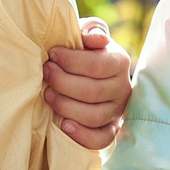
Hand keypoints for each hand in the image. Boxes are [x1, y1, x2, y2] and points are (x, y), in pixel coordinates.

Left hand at [44, 17, 132, 150]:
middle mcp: (123, 88)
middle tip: (45, 73)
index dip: (71, 61)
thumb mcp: (86, 33)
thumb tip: (96, 39)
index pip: (97, 65)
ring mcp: (117, 111)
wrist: (85, 72)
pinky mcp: (110, 129)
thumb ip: (92, 29)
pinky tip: (63, 125)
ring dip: (65, 106)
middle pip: (92, 91)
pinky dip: (82, 136)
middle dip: (62, 82)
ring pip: (93, 116)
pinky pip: (101, 139)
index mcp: (120, 61)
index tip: (52, 54)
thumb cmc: (82, 50)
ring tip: (47, 94)